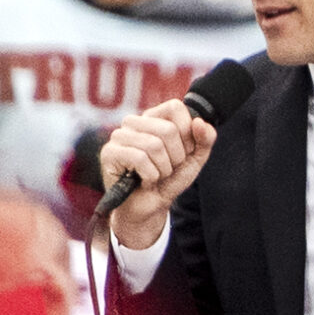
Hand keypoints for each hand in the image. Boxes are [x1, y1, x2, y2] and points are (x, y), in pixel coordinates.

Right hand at [101, 98, 215, 250]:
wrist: (151, 207)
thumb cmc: (170, 179)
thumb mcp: (194, 159)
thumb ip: (205, 139)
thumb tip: (200, 122)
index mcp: (154, 117)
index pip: (175, 107)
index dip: (186, 133)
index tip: (183, 151)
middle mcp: (134, 122)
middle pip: (168, 130)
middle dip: (176, 157)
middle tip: (167, 168)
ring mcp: (119, 135)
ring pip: (154, 145)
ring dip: (163, 169)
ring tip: (156, 175)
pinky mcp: (109, 152)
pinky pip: (139, 158)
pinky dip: (150, 176)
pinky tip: (144, 180)